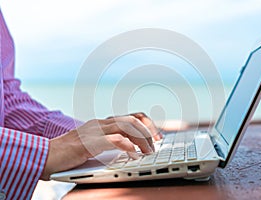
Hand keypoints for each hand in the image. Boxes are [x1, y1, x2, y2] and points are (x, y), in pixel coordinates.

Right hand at [41, 113, 160, 179]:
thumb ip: (109, 143)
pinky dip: (128, 147)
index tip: (156, 137)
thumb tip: (131, 150)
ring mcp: (94, 131)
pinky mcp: (88, 142)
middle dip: (149, 132)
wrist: (45, 156)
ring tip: (148, 151)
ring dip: (142, 139)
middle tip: (156, 144)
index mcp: (103, 123)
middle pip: (133, 120)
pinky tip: (134, 155)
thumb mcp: (94, 145)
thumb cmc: (69, 154)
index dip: (147, 125)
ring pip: (127, 127)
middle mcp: (100, 123)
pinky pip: (114, 140)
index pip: (131, 117)